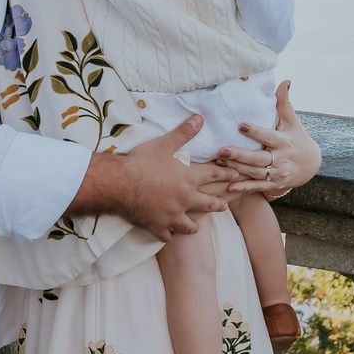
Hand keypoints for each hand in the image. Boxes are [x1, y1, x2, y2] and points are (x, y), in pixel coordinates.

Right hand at [66, 115, 236, 239]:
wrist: (118, 184)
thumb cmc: (140, 163)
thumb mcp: (163, 144)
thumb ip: (183, 132)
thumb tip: (200, 118)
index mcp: (188, 179)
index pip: (213, 175)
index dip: (226, 173)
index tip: (235, 175)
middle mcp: (184, 199)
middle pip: (208, 204)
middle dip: (218, 205)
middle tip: (224, 205)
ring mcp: (171, 216)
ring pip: (190, 226)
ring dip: (194, 225)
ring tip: (196, 225)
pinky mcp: (156, 226)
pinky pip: (167, 235)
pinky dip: (169, 234)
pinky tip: (169, 233)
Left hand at [217, 82, 320, 198]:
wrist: (311, 166)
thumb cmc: (298, 138)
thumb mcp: (293, 122)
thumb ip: (284, 103)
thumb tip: (285, 81)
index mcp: (285, 142)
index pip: (269, 136)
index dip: (256, 132)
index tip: (241, 126)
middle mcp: (282, 159)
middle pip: (259, 159)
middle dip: (240, 155)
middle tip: (222, 149)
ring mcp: (278, 174)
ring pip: (255, 172)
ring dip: (237, 169)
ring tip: (219, 161)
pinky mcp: (274, 184)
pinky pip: (257, 187)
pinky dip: (243, 188)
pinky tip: (229, 187)